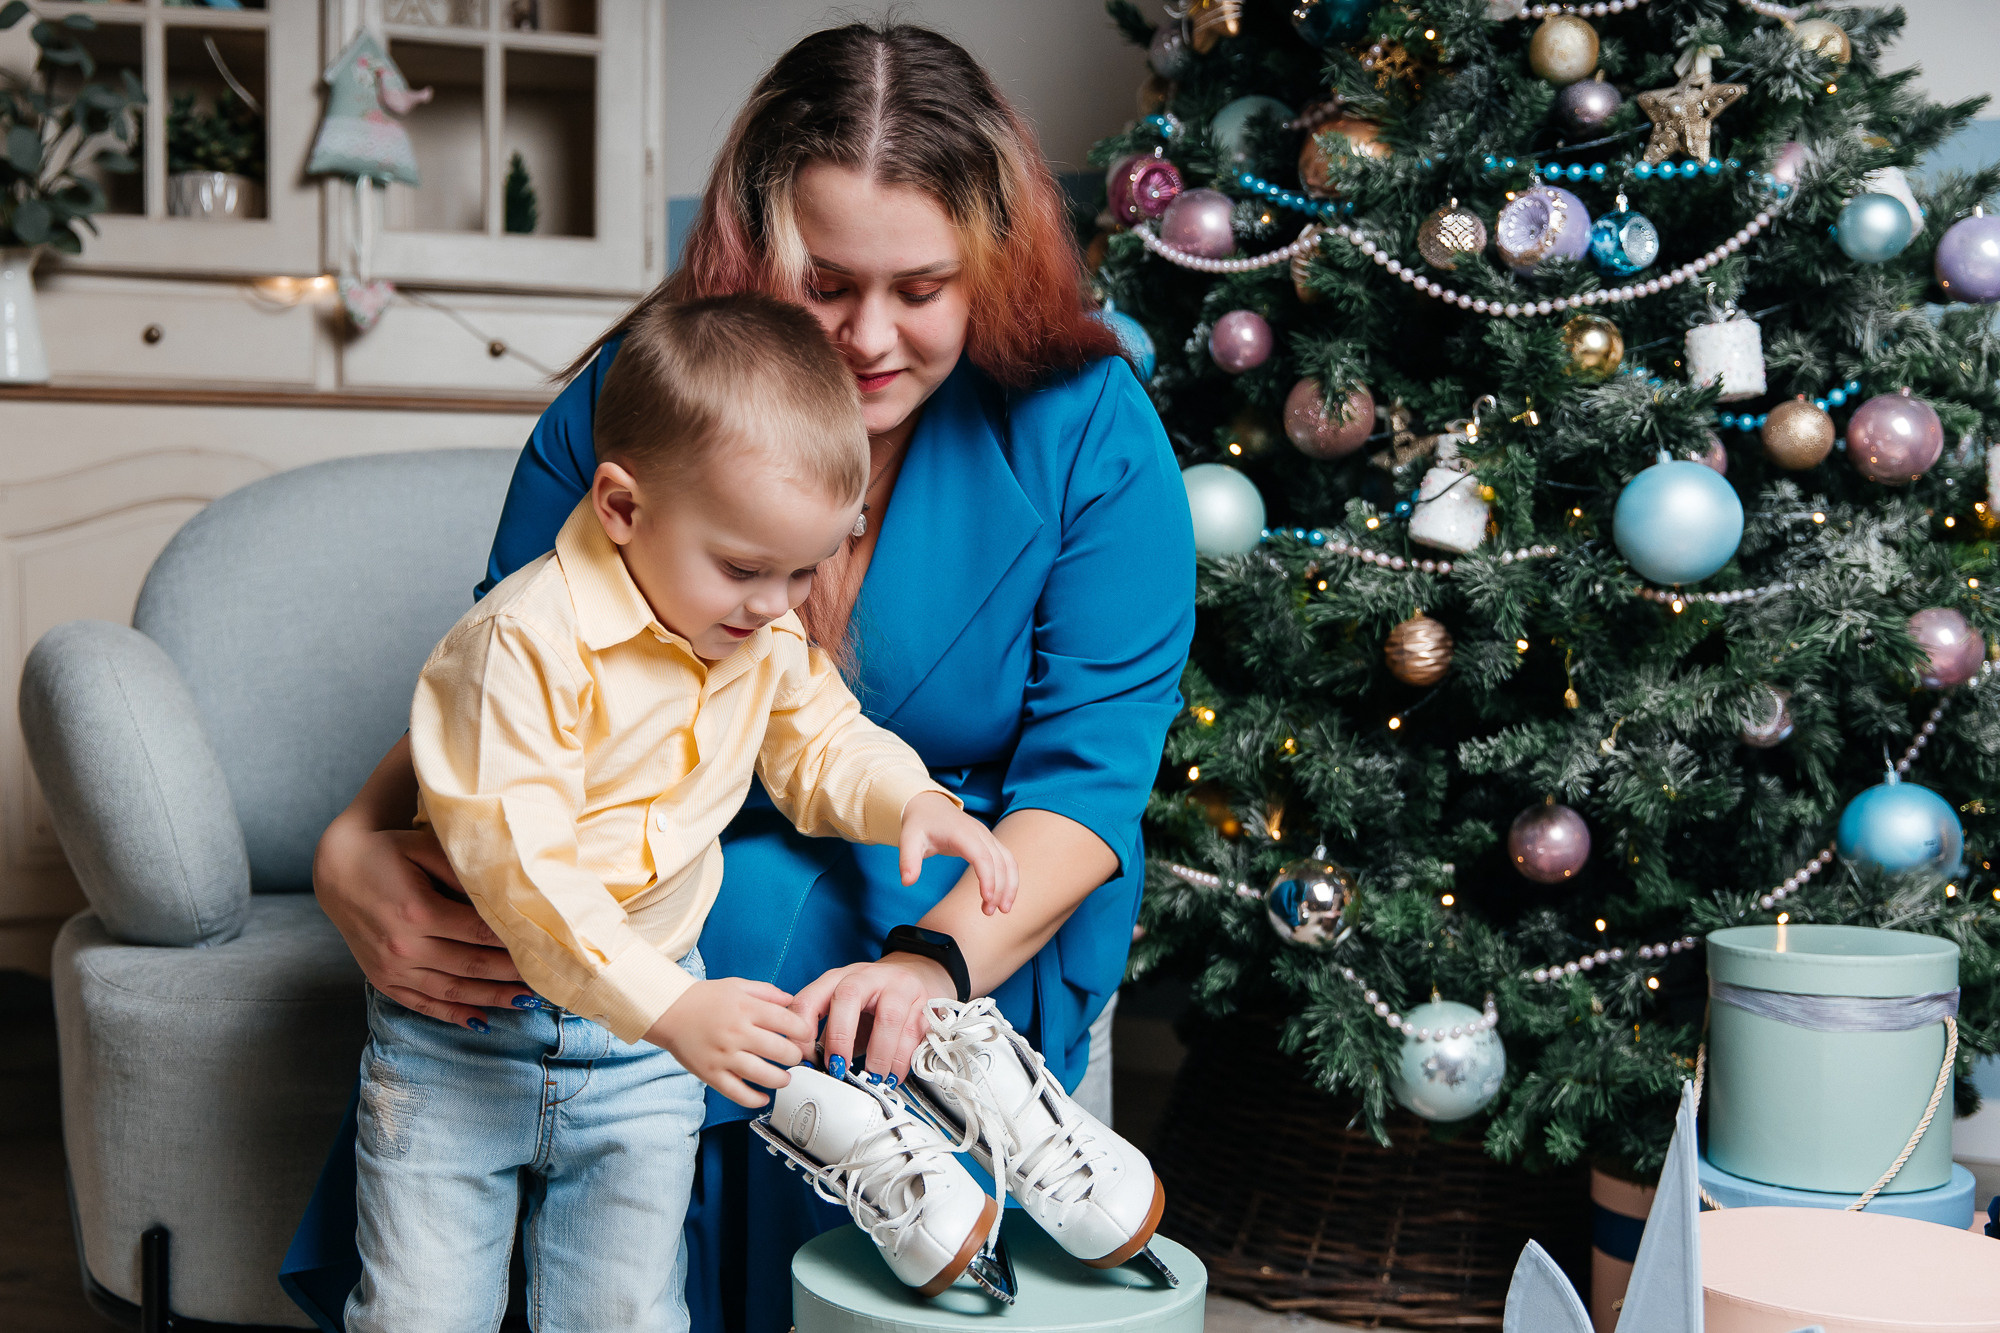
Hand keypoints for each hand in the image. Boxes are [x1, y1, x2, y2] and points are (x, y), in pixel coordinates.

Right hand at [313, 818, 530, 1030]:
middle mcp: (403, 946)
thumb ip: (462, 871)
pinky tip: (481, 1022)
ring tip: (529, 1002)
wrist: (335, 869)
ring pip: (452, 991)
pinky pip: (422, 1004)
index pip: (480, 932)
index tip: (546, 946)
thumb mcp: (424, 848)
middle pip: (471, 965)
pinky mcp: (382, 980)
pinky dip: (453, 1014)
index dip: (515, 941)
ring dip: (492, 998)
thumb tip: (504, 892)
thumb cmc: (387, 852)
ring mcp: (390, 968)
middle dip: (514, 974)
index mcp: (417, 911)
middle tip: (551, 977)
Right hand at [645, 978, 814, 1107]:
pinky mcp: (711, 1074)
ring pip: (763, 1075)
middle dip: (795, 1057)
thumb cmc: (705, 998)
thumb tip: (792, 1001)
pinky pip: (737, 1093)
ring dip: (781, 1080)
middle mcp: (737, 1033)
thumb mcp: (738, 985)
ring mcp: (723, 1056)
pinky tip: (763, 1097)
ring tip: (785, 1078)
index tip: (805, 1036)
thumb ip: (767, 992)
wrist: (669, 1011)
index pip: (788, 1022)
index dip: (803, 1031)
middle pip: (781, 1051)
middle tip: (795, 1057)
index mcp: (746, 1008)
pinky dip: (755, 1100)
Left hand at [790, 954, 954, 1082]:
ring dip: (878, 1055)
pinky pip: (914, 1032)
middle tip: (839, 1068)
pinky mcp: (924, 1001)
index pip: (809, 998)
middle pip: (848, 996)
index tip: (806, 1060)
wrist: (918, 974)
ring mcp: (898, 986)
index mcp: (838, 979)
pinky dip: (902, 1060)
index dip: (803, 1032)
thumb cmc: (875, 999)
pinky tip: (894, 1074)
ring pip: (888, 1017)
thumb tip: (813, 1068)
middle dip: (840, 1038)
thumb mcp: (845, 1011)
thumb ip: (827, 1036)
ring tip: (873, 1078)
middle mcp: (867, 976)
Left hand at [899, 792, 1017, 915]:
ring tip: (1003, 909)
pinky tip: (1005, 896)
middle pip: (999, 862)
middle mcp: (979, 833)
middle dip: (999, 888)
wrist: (930, 806)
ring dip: (1010, 885)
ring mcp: (987, 837)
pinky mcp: (990, 842)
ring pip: (1008, 861)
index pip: (981, 856)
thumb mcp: (908, 840)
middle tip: (989, 912)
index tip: (987, 898)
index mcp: (961, 833)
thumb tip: (907, 882)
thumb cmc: (921, 824)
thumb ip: (907, 860)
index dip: (988, 877)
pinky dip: (1010, 878)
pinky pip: (1007, 860)